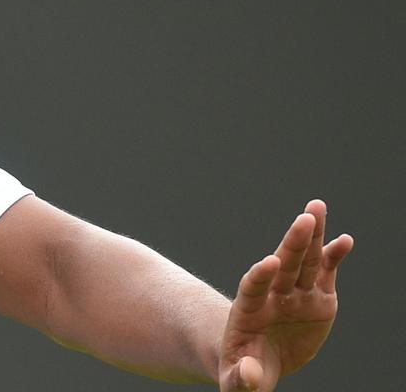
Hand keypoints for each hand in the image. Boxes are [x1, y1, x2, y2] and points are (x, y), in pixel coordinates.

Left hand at [218, 200, 353, 390]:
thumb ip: (242, 377)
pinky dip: (334, 256)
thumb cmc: (244, 371)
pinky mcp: (316, 299)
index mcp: (248, 312)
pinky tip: (345, 240)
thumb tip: (251, 373)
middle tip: (304, 219)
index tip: (267, 262)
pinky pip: (325, 273)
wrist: (258, 362)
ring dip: (312, 236)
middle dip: (293, 243)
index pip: (252, 288)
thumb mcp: (238, 381)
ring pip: (304, 262)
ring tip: (316, 209)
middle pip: (282, 265)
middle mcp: (272, 297)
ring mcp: (295, 295)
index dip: (259, 276)